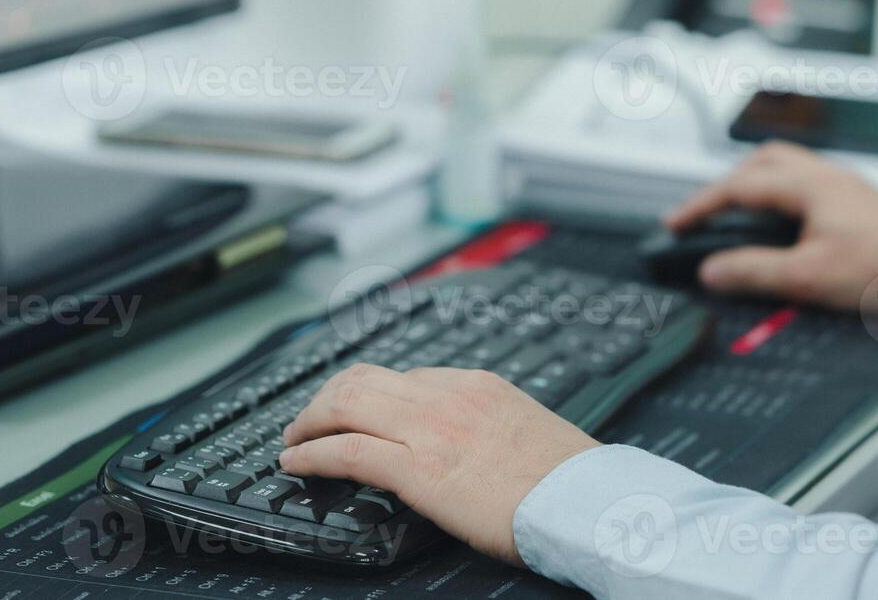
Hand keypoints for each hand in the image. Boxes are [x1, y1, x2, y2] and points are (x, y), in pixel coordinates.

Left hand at [279, 364, 598, 565]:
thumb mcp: (526, 429)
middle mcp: (446, 395)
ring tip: (293, 439)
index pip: (405, 377)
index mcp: (476, 384)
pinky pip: (345, 450)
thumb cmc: (567, 479)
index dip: (369, 396)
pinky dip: (310, 453)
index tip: (355, 412)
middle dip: (326, 399)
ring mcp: (429, 428)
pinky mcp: (417, 469)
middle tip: (307, 421)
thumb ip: (489, 424)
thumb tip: (470, 440)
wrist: (585, 500)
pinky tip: (295, 463)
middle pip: (363, 380)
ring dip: (309, 420)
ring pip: (345, 404)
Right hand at [666, 142, 877, 311]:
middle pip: (761, 162)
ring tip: (738, 216)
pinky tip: (784, 225)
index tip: (675, 223)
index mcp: (807, 186)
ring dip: (755, 185)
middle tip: (705, 213)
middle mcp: (825, 176)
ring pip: (786, 169)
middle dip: (726, 184)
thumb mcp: (810, 278)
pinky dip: (780, 196)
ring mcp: (844, 186)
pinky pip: (806, 184)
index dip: (700, 205)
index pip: (737, 186)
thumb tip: (713, 271)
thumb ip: (755, 272)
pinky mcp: (857, 202)